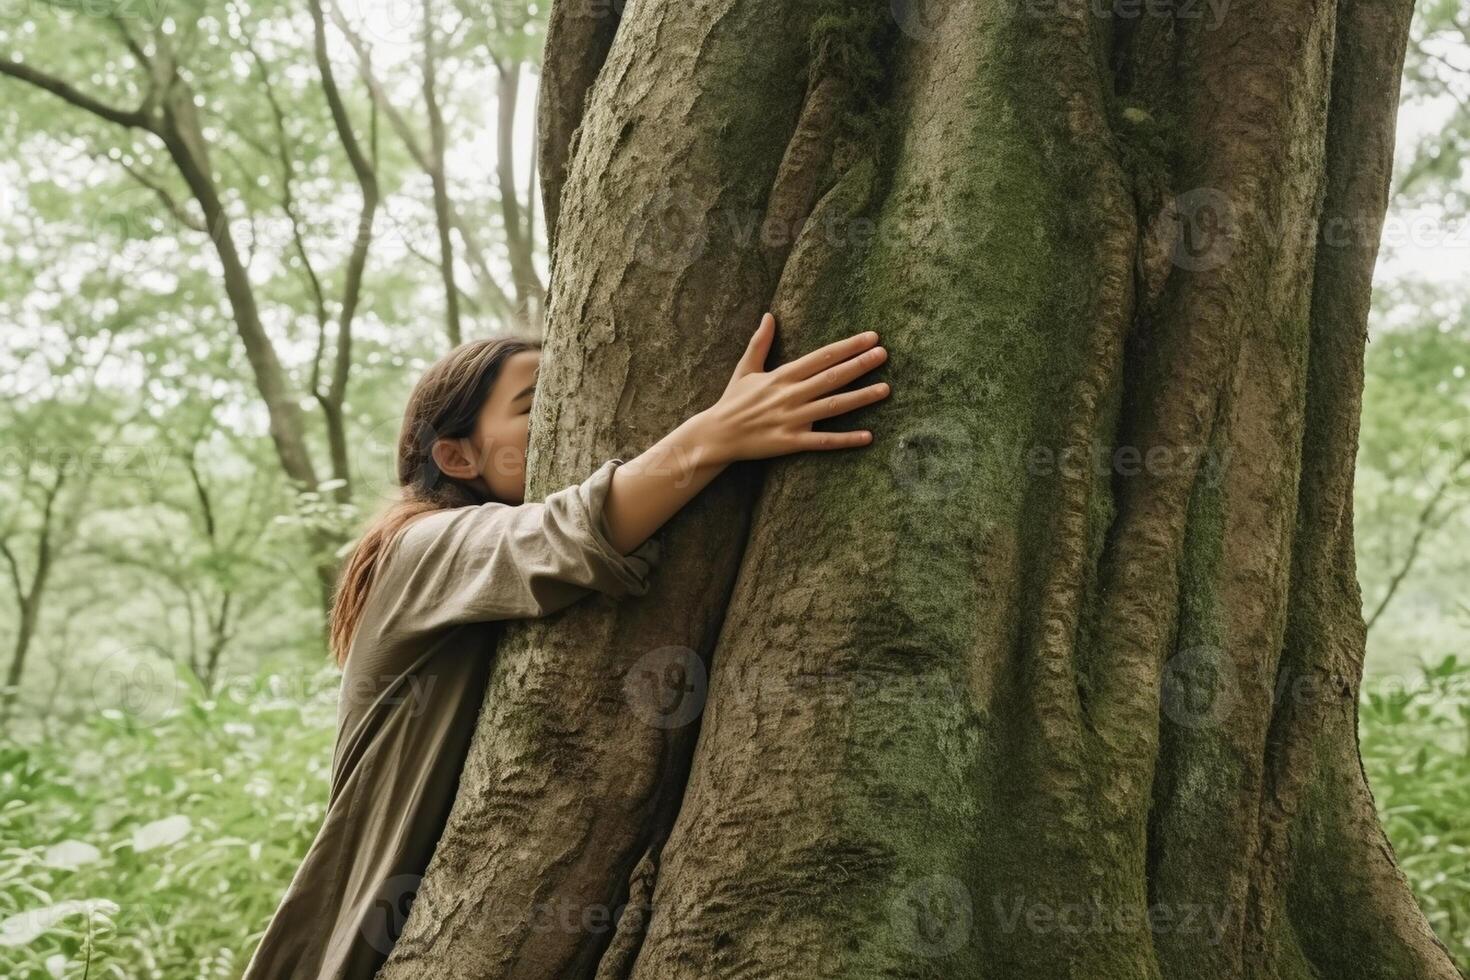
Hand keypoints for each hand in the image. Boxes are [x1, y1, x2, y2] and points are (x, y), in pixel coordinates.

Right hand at [698, 311, 890, 464]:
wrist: (716, 435)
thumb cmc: (732, 401)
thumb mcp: (745, 368)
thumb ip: (760, 342)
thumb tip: (768, 315)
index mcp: (782, 375)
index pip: (821, 356)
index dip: (848, 346)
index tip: (870, 337)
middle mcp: (790, 395)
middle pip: (832, 377)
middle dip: (860, 364)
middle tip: (884, 354)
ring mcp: (792, 419)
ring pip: (833, 406)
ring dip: (861, 398)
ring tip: (886, 389)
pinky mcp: (791, 442)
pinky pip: (823, 441)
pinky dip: (845, 439)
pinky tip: (868, 436)